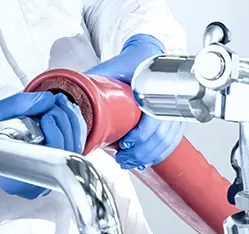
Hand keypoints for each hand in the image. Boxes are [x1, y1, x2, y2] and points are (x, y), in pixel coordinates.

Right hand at [0, 92, 84, 198]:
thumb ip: (20, 104)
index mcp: (15, 179)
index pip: (52, 159)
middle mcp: (33, 186)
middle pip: (66, 153)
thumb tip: (49, 100)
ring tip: (56, 105)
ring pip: (73, 152)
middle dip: (65, 121)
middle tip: (52, 103)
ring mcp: (43, 182)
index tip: (45, 115)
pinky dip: (71, 129)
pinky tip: (62, 113)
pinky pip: (70, 151)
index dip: (56, 132)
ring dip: (70, 123)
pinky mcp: (50, 172)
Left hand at [86, 34, 186, 169]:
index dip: (140, 135)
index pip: (153, 118)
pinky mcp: (177, 118)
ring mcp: (175, 110)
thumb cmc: (128, 64)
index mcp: (152, 88)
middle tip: (122, 159)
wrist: (146, 56)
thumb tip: (71, 100)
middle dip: (140, 152)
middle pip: (160, 136)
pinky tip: (144, 160)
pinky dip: (158, 154)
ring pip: (166, 141)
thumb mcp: (109, 70)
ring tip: (128, 162)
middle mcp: (168, 100)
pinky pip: (172, 141)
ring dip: (147, 156)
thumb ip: (93, 82)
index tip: (125, 144)